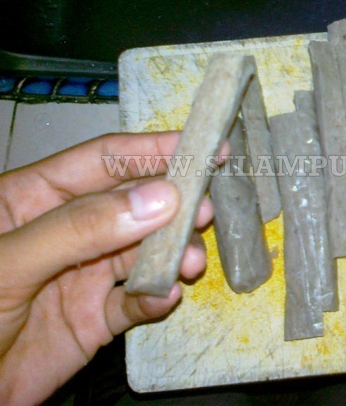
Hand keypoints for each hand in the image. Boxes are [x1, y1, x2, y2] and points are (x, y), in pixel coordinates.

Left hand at [0, 132, 213, 404]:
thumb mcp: (9, 263)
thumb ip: (80, 228)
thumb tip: (161, 198)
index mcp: (34, 198)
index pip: (102, 161)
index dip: (152, 150)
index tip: (203, 148)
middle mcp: (66, 230)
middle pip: (132, 204)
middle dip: (172, 205)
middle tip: (204, 211)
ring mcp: (82, 275)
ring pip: (141, 253)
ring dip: (172, 254)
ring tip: (191, 263)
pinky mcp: (94, 319)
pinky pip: (135, 303)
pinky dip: (156, 298)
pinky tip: (167, 297)